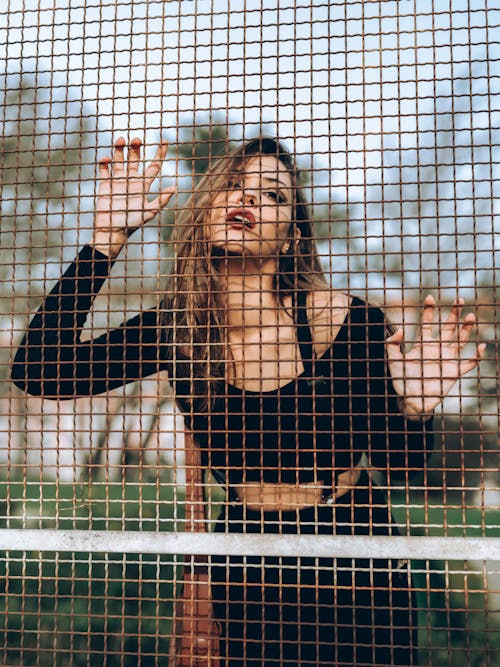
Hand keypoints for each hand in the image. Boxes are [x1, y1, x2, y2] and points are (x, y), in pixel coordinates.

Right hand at [93, 137, 175, 256]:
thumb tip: (175, 187)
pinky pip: (104, 169)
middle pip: (135, 159)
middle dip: (136, 148)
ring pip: (119, 160)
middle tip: (136, 140)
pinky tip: (106, 160)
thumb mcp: (149, 212)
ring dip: (119, 149)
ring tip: (120, 140)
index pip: (154, 166)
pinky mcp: (105, 185)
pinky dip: (104, 162)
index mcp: (143, 186)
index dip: (159, 153)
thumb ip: (161, 200)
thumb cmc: (132, 224)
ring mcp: (118, 181)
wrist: (112, 232)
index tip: (164, 140)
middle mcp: (131, 181)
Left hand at [386, 295, 485, 416]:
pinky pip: (469, 363)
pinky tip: (481, 346)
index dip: (429, 311)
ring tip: (470, 316)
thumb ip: (392, 344)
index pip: (428, 324)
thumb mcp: (392, 360)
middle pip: (448, 327)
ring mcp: (447, 360)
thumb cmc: (401, 380)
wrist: (409, 400)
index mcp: (423, 344)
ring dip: (466, 329)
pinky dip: (476, 356)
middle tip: (459, 299)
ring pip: (460, 340)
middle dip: (454, 314)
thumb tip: (401, 329)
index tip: (429, 298)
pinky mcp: (454, 373)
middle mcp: (437, 349)